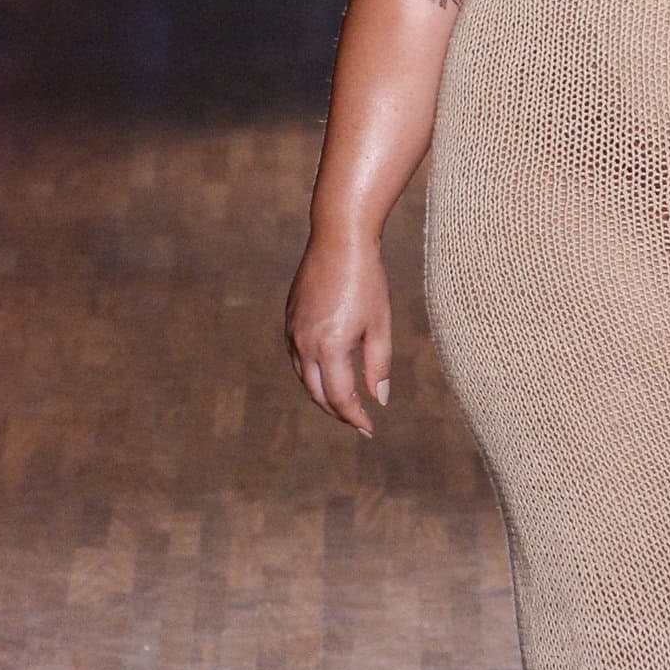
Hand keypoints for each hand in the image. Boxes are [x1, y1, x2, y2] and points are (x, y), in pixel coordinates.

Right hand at [285, 231, 392, 435]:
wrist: (338, 240)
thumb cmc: (367, 280)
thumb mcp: (380, 325)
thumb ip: (378, 366)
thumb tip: (378, 400)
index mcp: (330, 347)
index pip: (340, 397)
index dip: (355, 418)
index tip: (370, 429)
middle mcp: (304, 343)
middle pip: (317, 394)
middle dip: (338, 412)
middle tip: (358, 422)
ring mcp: (292, 332)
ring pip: (303, 378)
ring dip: (322, 395)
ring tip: (344, 403)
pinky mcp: (289, 320)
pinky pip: (297, 358)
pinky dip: (311, 374)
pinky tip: (328, 374)